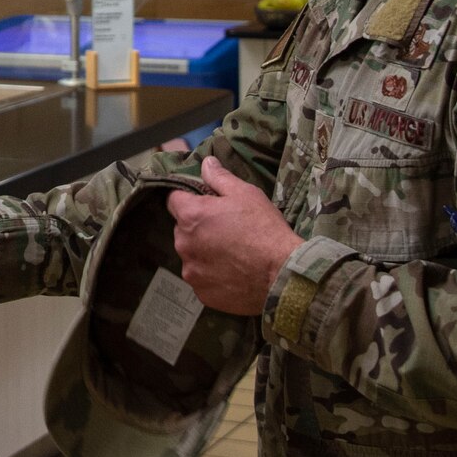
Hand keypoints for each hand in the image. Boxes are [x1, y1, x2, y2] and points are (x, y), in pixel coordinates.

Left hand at [169, 156, 301, 315]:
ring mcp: (191, 271)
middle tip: (226, 230)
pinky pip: (201, 278)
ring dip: (204, 252)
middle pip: (183, 229)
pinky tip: (233, 273)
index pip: (174, 200)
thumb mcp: (245, 194)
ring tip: (231, 254)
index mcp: (190, 216)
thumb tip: (205, 163)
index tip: (207, 204)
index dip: (190, 199)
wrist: (282, 273)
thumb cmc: (264, 229)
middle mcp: (183, 244)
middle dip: (198, 227)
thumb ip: (219, 178)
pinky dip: (212, 275)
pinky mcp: (201, 293)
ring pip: (191, 255)